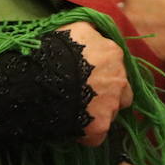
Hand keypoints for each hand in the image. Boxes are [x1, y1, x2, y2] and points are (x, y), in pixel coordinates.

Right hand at [56, 20, 133, 146]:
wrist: (41, 78)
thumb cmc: (56, 49)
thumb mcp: (75, 28)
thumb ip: (91, 32)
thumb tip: (93, 30)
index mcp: (114, 53)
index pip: (117, 65)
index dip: (103, 71)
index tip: (89, 74)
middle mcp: (119, 79)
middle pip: (122, 91)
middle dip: (109, 94)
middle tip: (88, 95)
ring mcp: (111, 105)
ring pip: (111, 113)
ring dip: (99, 113)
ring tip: (77, 110)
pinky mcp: (99, 127)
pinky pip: (96, 135)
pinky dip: (87, 133)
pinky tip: (72, 125)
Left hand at [121, 0, 164, 64]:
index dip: (140, 1)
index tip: (151, 5)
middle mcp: (127, 12)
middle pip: (126, 17)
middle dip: (138, 19)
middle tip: (157, 21)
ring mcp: (135, 35)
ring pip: (133, 37)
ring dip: (143, 36)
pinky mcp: (147, 54)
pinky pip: (145, 52)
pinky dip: (154, 50)